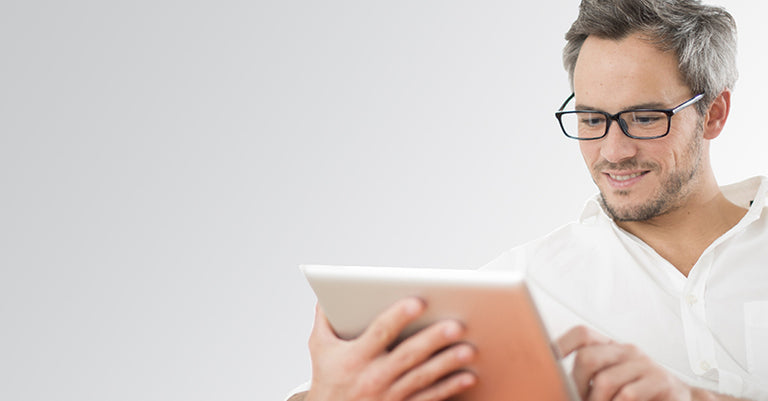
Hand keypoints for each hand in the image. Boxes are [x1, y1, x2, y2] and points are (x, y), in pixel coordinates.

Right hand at [305, 297, 476, 400]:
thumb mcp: (320, 347)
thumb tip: (328, 291)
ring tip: (468, 350)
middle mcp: (374, 377)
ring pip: (423, 377)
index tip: (419, 302)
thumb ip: (325, 318)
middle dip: (433, 339)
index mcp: (355, 357)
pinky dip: (450, 388)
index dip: (399, 316)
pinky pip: (429, 398)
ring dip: (447, 364)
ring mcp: (390, 396)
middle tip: (456, 325)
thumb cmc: (328, 379)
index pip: (380, 332)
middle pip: (408, 355)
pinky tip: (467, 377)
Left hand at [556, 326, 693, 400]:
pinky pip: (628, 394)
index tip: (548, 360)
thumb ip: (590, 379)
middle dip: (577, 385)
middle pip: (588, 358)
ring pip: (606, 382)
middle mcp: (628, 351)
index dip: (561, 345)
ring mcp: (646, 365)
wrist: (682, 400)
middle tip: (579, 399)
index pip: (582, 334)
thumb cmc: (640, 394)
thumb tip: (558, 384)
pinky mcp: (662, 383)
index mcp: (611, 348)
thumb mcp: (612, 381)